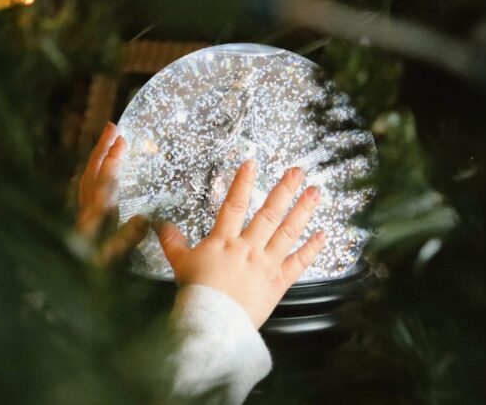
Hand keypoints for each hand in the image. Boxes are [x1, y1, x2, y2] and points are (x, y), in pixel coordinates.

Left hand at [75, 122, 147, 263]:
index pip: (103, 180)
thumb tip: (144, 218)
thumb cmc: (92, 269)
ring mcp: (83, 210)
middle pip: (92, 171)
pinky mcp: (83, 216)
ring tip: (108, 140)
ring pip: (88, 175)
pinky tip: (101, 169)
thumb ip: (127, 238)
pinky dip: (95, 170)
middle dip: (102, 148)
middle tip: (113, 127)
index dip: (112, 160)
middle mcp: (86, 207)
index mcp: (94, 214)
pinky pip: (88, 185)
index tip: (121, 141)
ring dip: (98, 156)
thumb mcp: (112, 256)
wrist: (68, 278)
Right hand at [156, 160, 325, 327]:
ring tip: (315, 192)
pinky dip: (311, 249)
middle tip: (298, 171)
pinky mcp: (278, 282)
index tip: (252, 163)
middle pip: (269, 214)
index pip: (234, 205)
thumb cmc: (197, 294)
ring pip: (287, 232)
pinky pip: (298, 263)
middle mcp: (248, 247)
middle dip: (284, 190)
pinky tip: (323, 235)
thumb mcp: (180, 264)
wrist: (213, 322)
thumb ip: (173, 242)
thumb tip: (162, 225)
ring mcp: (266, 263)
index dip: (243, 183)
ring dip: (302, 211)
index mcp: (224, 241)